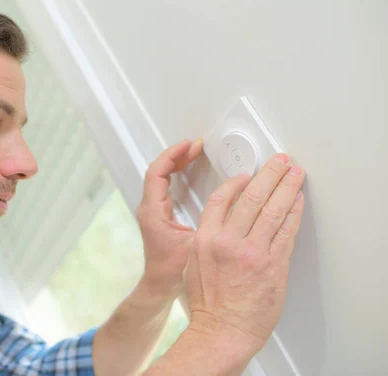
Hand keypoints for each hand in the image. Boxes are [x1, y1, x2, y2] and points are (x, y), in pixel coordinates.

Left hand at [135, 138, 203, 298]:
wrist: (160, 286)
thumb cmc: (172, 271)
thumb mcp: (194, 246)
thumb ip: (210, 227)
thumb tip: (230, 208)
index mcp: (153, 212)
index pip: (156, 173)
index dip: (173, 156)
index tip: (188, 146)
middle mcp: (149, 209)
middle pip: (158, 171)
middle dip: (178, 156)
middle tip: (196, 147)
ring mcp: (152, 212)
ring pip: (160, 178)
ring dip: (177, 164)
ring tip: (194, 153)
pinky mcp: (158, 215)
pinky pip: (164, 186)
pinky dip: (176, 175)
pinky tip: (189, 171)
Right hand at [184, 153, 305, 353]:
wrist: (222, 330)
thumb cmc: (207, 303)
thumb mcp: (194, 263)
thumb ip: (207, 238)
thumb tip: (223, 220)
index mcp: (205, 239)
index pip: (222, 199)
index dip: (237, 182)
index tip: (247, 174)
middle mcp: (228, 242)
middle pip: (253, 197)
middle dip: (270, 175)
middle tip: (280, 162)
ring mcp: (253, 253)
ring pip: (274, 210)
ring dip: (288, 188)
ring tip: (295, 174)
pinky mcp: (273, 265)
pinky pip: (287, 232)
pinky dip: (294, 214)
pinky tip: (297, 202)